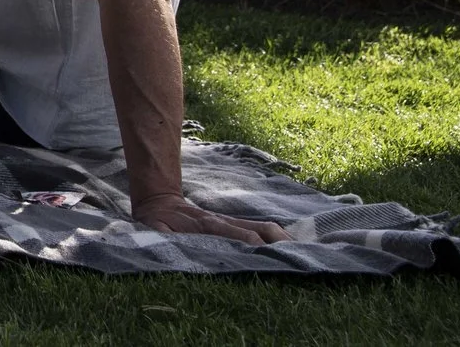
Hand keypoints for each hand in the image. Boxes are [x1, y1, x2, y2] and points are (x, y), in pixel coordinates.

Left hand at [132, 192, 291, 243]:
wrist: (159, 201)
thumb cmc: (157, 222)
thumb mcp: (155, 230)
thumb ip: (162, 237)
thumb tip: (170, 246)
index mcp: (207, 225)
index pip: (237, 235)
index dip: (253, 247)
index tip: (268, 257)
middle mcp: (225, 222)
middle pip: (260, 229)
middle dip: (280, 243)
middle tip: (300, 258)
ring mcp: (232, 221)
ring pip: (265, 227)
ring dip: (284, 240)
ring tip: (305, 255)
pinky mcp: (235, 223)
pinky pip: (261, 228)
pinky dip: (279, 237)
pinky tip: (293, 249)